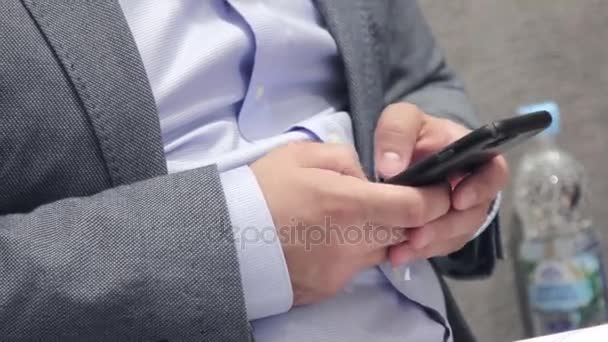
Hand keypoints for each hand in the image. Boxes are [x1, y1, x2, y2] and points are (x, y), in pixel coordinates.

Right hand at [251, 142, 450, 304]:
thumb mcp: (300, 155)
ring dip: (375, 234)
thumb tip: (367, 177)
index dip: (434, 199)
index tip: (433, 190)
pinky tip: (321, 240)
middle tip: (378, 201)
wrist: (222, 239)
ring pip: (380, 250)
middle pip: (404, 232)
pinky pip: (354, 268)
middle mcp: (353, 243)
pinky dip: (348, 252)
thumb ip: (345, 158)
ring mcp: (342, 270)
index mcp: (349, 204)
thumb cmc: (261, 190)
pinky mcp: (329, 288)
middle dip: (403, 216)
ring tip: (341, 219)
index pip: (415, 208)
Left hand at [374, 103, 508, 265]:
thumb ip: (396, 133)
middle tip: (418, 235)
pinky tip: (396, 254)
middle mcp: (472, 186)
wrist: (395, 157)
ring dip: (430, 244)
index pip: (494, 173)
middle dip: (446, 226)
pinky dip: (418, 252)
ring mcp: (458, 211)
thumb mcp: (401, 120)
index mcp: (473, 155)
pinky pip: (438, 246)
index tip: (458, 200)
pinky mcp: (442, 230)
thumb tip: (391, 167)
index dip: (482, 188)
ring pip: (455, 235)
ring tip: (401, 250)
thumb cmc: (408, 134)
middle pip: (473, 213)